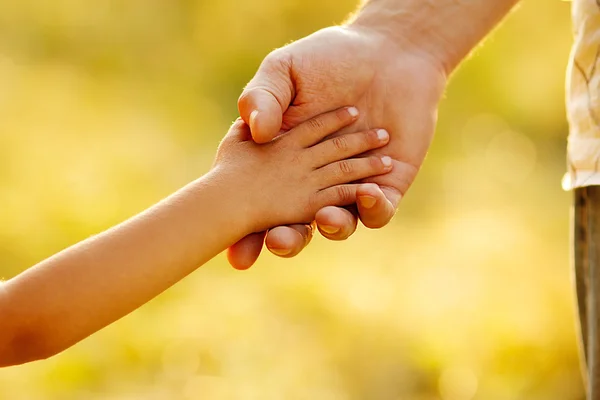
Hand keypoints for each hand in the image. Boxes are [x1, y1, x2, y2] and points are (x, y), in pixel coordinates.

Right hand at [228, 25, 446, 268]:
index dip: (247, 228)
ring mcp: (350, 186)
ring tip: (327, 218)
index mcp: (285, 161)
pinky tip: (366, 191)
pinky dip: (371, 208)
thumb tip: (259, 132)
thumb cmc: (330, 57)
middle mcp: (315, 181)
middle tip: (278, 239)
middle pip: (296, 224)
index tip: (236, 248)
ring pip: (338, 223)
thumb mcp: (284, 71)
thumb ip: (263, 98)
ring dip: (332, 225)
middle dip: (286, 239)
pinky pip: (378, 210)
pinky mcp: (386, 187)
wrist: (387, 55)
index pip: (260, 202)